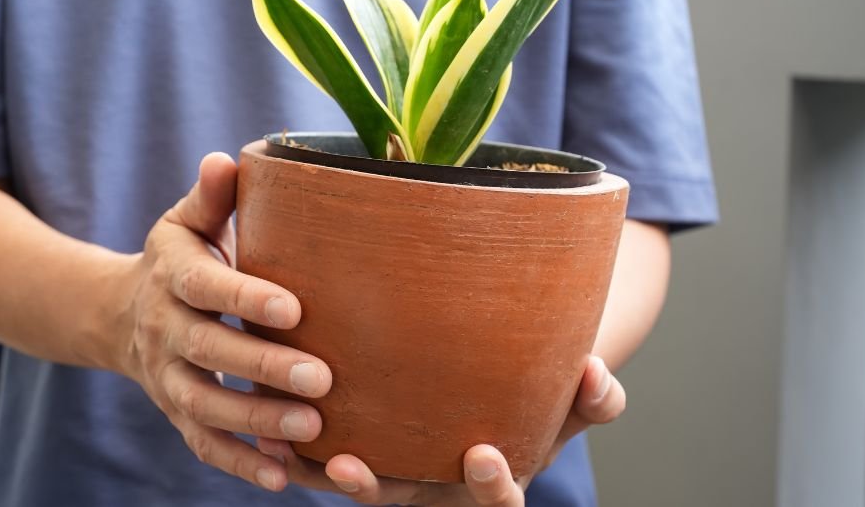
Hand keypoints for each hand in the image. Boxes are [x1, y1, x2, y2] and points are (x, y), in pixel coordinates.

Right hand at [118, 152, 332, 490]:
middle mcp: (165, 330)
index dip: (245, 298)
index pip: (207, 286)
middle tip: (322, 377)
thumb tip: (227, 160)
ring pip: (205, 407)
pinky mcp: (177, 415)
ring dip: (256, 423)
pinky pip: (203, 445)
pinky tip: (282, 478)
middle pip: (209, 353)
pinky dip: (239, 464)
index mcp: (174, 276)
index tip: (294, 307)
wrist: (122, 314)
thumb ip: (212, 198)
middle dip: (263, 367)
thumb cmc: (180, 260)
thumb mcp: (186, 223)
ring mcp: (167, 379)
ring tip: (312, 428)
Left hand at [257, 355, 624, 504]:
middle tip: (351, 467)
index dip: (491, 486)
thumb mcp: (572, 405)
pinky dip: (294, 446)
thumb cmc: (536, 401)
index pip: (495, 499)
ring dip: (312, 468)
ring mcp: (394, 473)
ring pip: (348, 482)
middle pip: (400, 500)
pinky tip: (266, 421)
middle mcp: (434, 485)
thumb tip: (598, 371)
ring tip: (283, 442)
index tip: (482, 454)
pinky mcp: (360, 452)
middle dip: (372, 488)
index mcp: (489, 479)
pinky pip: (319, 458)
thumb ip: (592, 398)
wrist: (489, 398)